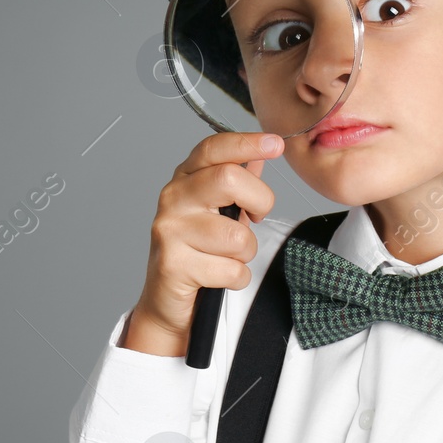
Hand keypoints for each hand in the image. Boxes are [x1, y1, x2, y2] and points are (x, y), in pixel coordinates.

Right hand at [122, 130, 282, 355]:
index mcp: (185, 179)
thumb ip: (238, 182)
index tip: (276, 144)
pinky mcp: (173, 264)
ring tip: (227, 257)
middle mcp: (173, 198)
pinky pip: (230, 270)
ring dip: (245, 253)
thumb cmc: (198, 252)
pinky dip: (236, 278)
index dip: (247, 142)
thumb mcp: (219, 211)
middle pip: (229, 179)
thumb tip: (261, 153)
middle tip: (256, 216)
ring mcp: (170, 230)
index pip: (214, 148)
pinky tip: (218, 277)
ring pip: (236, 235)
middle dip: (260, 201)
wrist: (166, 300)